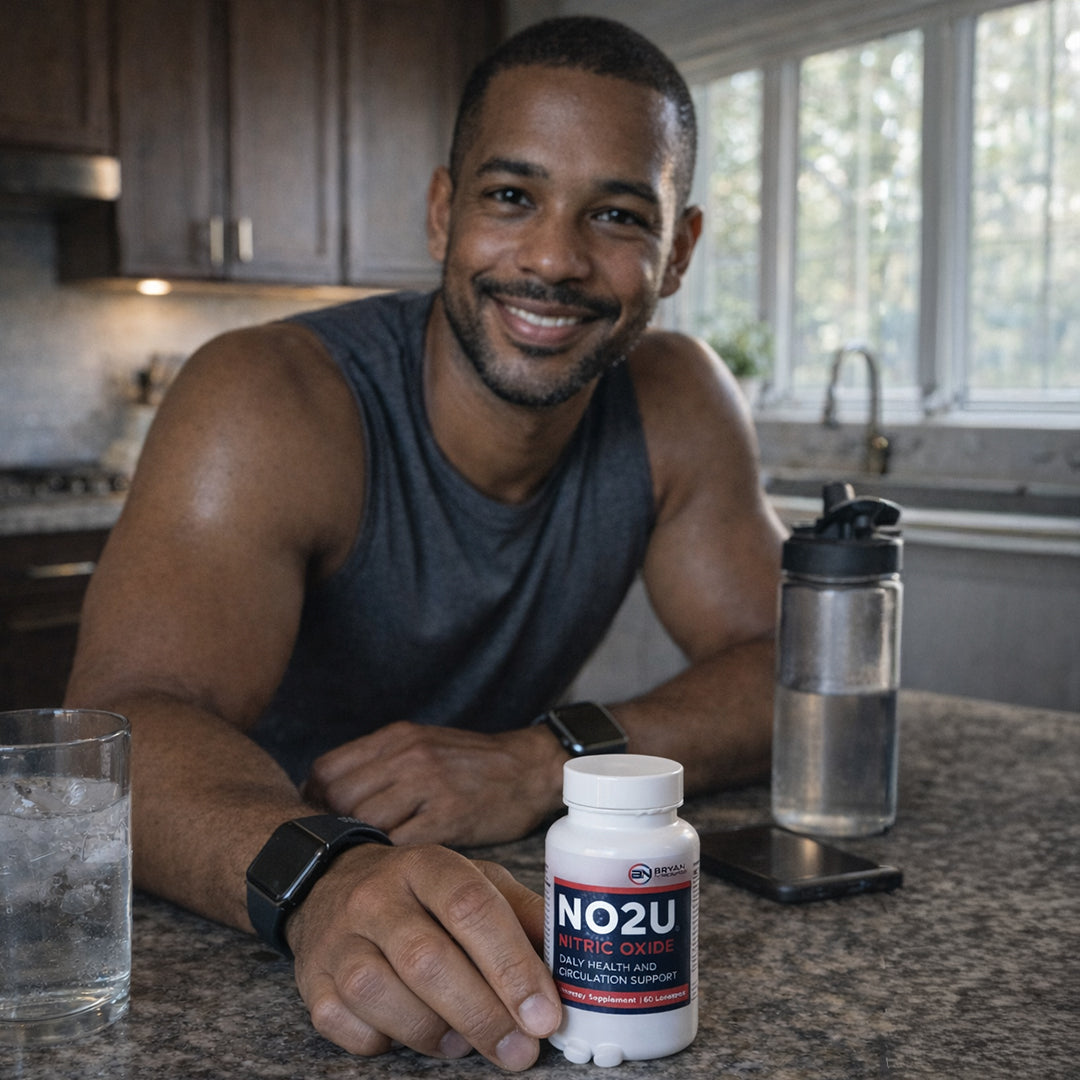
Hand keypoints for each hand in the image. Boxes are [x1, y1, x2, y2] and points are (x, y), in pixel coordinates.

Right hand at [285, 841, 560, 1070]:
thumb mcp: (474, 882)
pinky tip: (410, 1033)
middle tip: (520, 1051)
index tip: (544, 1013)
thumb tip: (572, 964)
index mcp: (428, 866)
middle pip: (427, 959)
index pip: (472, 907)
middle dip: (482, 1015)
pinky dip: (384, 1041)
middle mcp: (377, 896)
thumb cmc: (421, 894)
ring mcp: (338, 938)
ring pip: (380, 993)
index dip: (512, 965)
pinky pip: (345, 1025)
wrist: (330, 886)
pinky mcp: (311, 981)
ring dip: (433, 1032)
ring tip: (465, 1042)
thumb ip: (521, 916)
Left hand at [302, 721, 564, 845]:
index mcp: (397, 737)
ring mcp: (428, 784)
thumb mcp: (424, 745)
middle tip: (337, 850)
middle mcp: (408, 755)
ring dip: (358, 845)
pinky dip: (389, 858)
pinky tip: (394, 867)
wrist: (531, 768)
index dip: (313, 800)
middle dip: (330, 828)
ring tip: (362, 862)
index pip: (327, 768)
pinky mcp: (449, 816)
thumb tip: (332, 797)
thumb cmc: (474, 763)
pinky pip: (400, 843)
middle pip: (338, 796)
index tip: (318, 822)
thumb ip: (382, 764)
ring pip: (364, 820)